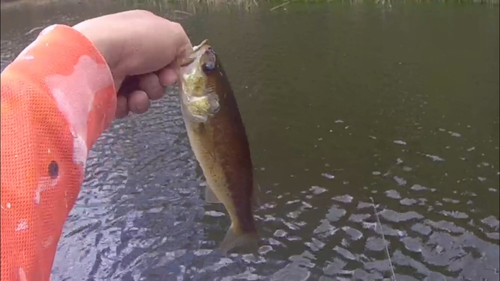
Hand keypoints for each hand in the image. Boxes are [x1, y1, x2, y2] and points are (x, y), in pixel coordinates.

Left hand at [73, 10, 191, 117]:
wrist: (100, 58)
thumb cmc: (138, 41)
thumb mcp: (174, 35)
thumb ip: (185, 48)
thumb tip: (180, 63)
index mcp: (142, 34)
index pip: (164, 55)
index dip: (173, 67)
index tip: (174, 73)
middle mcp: (128, 52)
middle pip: (156, 76)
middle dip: (160, 83)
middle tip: (158, 81)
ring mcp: (115, 72)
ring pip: (144, 93)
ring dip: (148, 94)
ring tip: (140, 91)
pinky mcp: (106, 93)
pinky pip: (127, 106)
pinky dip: (132, 104)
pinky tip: (128, 98)